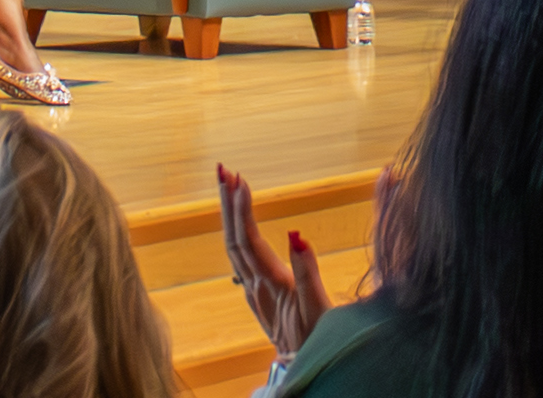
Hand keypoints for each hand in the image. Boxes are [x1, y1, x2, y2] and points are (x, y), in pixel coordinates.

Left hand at [218, 163, 330, 358]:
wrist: (304, 372)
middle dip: (228, 202)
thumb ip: (308, 271)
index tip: (239, 179)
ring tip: (229, 184)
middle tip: (223, 169)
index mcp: (270, 284)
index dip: (243, 209)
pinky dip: (238, 231)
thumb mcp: (319, 308)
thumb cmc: (317, 342)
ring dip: (230, 213)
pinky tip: (238, 222)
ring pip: (234, 246)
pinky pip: (239, 256)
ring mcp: (253, 290)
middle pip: (233, 237)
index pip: (249, 240)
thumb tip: (297, 234)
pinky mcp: (256, 294)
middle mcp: (255, 285)